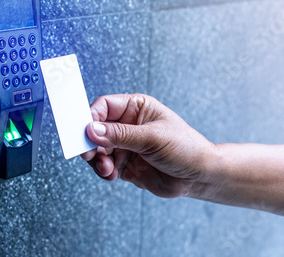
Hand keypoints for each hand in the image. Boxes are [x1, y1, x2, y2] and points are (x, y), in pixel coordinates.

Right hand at [82, 94, 216, 197]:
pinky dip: (103, 171)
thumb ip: (121, 135)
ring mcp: (125, 145)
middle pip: (95, 128)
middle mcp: (127, 125)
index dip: (90, 117)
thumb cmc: (185, 148)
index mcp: (136, 108)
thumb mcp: (152, 138)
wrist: (199, 177)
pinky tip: (111, 174)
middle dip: (90, 142)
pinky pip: (104, 165)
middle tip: (89, 153)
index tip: (83, 131)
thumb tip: (92, 130)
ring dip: (97, 159)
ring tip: (106, 169)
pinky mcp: (124, 164)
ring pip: (97, 149)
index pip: (104, 106)